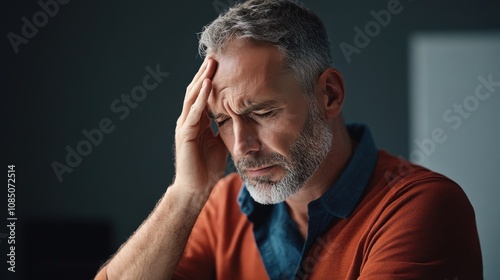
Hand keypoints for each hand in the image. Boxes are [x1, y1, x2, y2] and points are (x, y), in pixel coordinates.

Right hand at [172, 58, 227, 197]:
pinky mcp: (185, 134)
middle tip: (215, 56)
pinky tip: (208, 85)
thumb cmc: (208, 167)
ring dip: (202, 79)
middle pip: (196, 91)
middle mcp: (188, 120)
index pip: (203, 95)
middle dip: (205, 73)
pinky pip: (194, 112)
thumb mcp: (220, 142)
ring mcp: (185, 126)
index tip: (220, 65)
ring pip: (193, 97)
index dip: (210, 79)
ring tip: (211, 64)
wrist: (196, 188)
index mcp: (197, 121)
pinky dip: (201, 98)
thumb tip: (240, 118)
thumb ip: (225, 128)